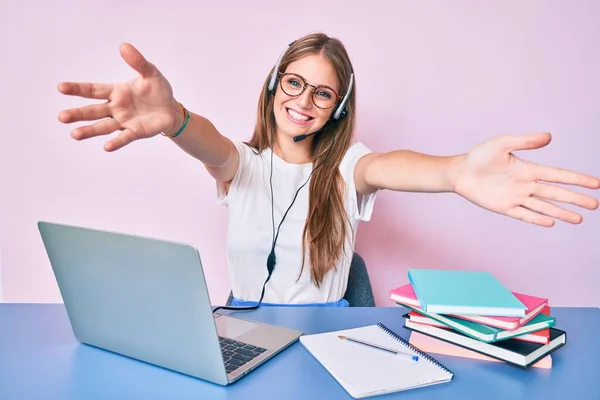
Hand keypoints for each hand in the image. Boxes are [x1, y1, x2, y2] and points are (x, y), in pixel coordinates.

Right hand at [57, 43, 180, 150]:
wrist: (171, 109)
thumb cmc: (157, 90)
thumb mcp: (150, 73)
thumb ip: (138, 62)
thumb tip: (123, 46)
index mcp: (116, 92)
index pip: (93, 90)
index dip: (77, 89)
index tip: (60, 87)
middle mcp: (115, 108)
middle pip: (93, 111)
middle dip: (78, 114)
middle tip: (61, 117)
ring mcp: (124, 121)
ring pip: (103, 127)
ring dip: (89, 131)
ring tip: (74, 134)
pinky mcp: (135, 132)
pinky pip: (124, 138)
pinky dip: (116, 142)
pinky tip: (106, 147)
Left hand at [453, 132, 599, 226]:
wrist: (459, 172)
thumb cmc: (479, 156)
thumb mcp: (501, 143)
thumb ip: (525, 141)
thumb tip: (549, 137)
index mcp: (528, 169)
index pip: (558, 175)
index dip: (577, 179)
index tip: (596, 184)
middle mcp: (526, 185)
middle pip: (556, 193)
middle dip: (575, 199)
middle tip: (595, 205)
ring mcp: (516, 197)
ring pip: (544, 207)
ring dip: (561, 212)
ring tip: (579, 219)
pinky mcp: (504, 208)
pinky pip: (524, 215)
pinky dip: (537, 219)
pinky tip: (551, 222)